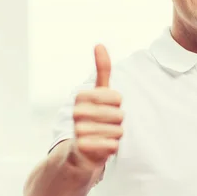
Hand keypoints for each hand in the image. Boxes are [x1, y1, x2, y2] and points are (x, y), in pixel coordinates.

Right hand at [69, 44, 123, 171]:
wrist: (79, 151)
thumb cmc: (93, 118)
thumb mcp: (98, 93)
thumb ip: (102, 70)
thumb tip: (99, 44)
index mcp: (81, 96)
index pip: (117, 97)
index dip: (117, 105)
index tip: (106, 109)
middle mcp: (77, 112)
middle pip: (119, 115)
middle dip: (118, 122)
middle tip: (105, 126)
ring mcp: (79, 131)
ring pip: (118, 131)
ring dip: (115, 136)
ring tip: (102, 136)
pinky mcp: (83, 149)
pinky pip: (113, 146)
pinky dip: (112, 148)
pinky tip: (102, 148)